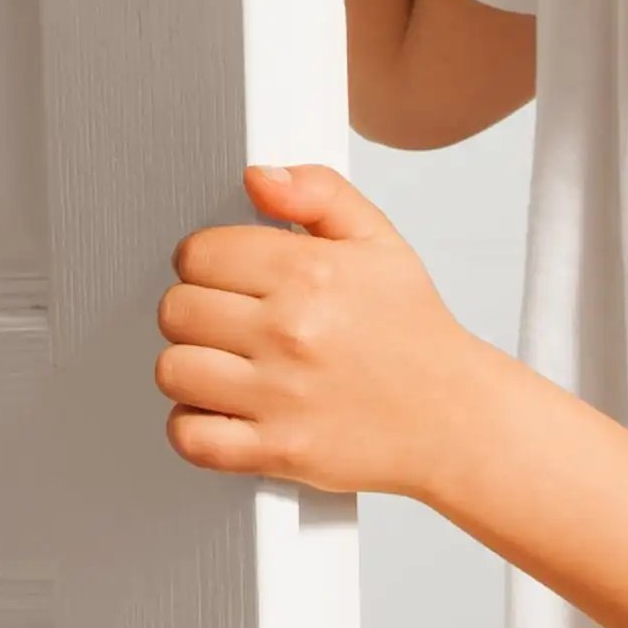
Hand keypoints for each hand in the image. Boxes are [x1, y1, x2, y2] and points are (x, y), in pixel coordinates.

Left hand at [151, 162, 523, 499]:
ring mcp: (280, 396)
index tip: (226, 276)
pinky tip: (222, 410)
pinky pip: (190, 437)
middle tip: (228, 321)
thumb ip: (317, 192)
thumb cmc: (414, 334)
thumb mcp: (378, 241)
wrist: (454, 419)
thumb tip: (258, 176)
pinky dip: (194, 426)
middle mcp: (290, 332)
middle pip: (175, 310)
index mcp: (310, 273)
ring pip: (172, 370)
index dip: (205, 261)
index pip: (197, 254)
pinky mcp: (277, 450)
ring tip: (225, 364)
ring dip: (191, 367)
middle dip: (195, 311)